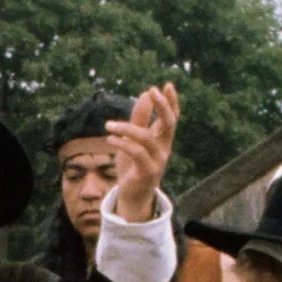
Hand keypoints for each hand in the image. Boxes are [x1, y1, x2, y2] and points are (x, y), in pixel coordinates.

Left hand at [107, 82, 180, 222]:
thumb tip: (145, 94)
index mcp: (162, 140)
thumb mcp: (133, 139)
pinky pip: (136, 153)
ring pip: (147, 138)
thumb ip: (139, 119)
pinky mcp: (147, 173)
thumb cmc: (133, 167)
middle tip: (152, 90)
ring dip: (127, 128)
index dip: (172, 102)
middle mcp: (164, 149)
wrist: (132, 197)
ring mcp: (158, 161)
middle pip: (169, 124)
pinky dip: (122, 143)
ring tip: (109, 125)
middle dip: (163, 106)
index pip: (172, 118)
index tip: (167, 84)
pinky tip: (110, 138)